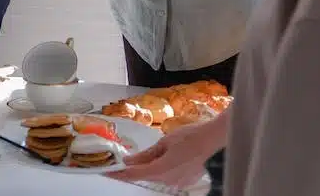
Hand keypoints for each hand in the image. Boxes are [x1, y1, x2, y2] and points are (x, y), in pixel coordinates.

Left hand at [109, 117, 224, 186]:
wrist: (213, 141)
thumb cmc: (189, 137)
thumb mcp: (163, 143)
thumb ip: (145, 155)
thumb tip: (128, 161)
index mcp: (160, 169)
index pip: (134, 174)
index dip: (118, 174)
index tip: (106, 172)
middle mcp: (168, 180)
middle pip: (144, 176)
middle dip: (131, 170)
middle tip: (117, 163)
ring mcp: (177, 182)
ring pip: (155, 176)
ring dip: (146, 168)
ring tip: (139, 158)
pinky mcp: (184, 181)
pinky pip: (166, 176)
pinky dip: (159, 169)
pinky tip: (160, 160)